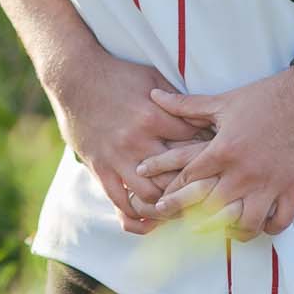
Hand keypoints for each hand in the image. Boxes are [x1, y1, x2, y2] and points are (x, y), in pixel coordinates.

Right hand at [46, 49, 208, 232]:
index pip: (194, 142)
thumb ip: (176, 99)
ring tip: (183, 208)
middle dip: (197, 184)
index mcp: (153, 116)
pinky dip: (136, 214)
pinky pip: (119, 201)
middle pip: (177, 175)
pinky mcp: (100, 167)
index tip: (220, 158)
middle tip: (210, 192)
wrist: (73, 78)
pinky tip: (149, 218)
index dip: (210, 151)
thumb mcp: (152, 77)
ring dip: (169, 206)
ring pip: (151, 195)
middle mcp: (137, 141)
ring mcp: (117, 157)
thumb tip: (203, 112)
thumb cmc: (116, 74)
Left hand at [144, 68, 293, 240]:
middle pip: (211, 206)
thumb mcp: (221, 102)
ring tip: (224, 232)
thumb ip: (185, 106)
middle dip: (192, 218)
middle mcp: (244, 173)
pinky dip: (269, 228)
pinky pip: (280, 221)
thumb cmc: (263, 98)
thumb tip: (154, 96)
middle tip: (182, 226)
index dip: (171, 192)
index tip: (159, 203)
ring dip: (233, 230)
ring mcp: (270, 184)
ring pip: (246, 222)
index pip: (189, 179)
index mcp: (223, 150)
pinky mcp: (293, 189)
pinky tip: (260, 226)